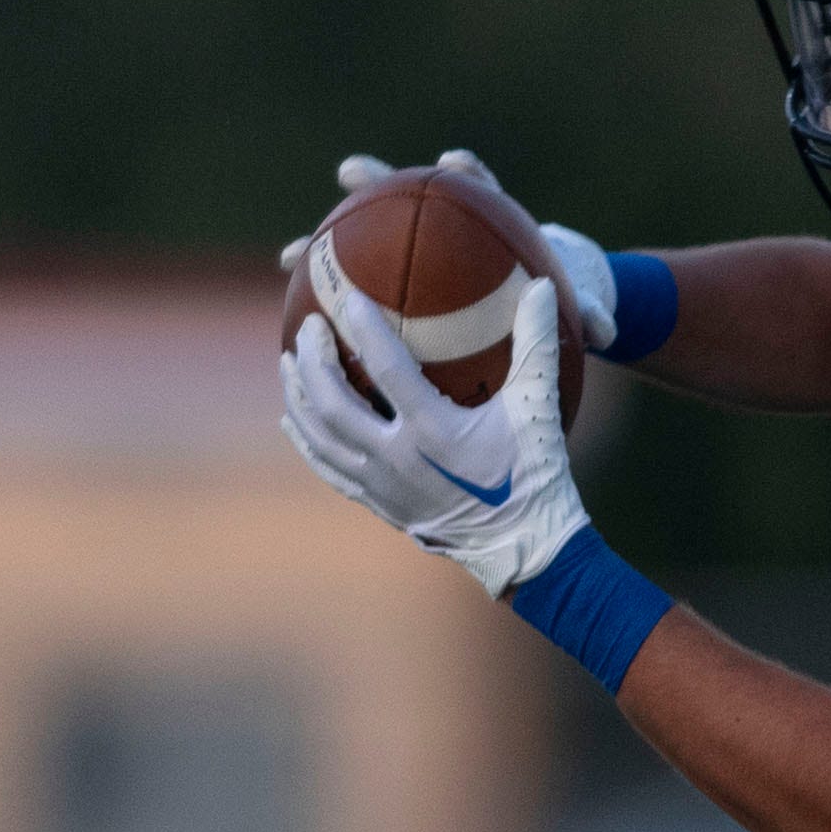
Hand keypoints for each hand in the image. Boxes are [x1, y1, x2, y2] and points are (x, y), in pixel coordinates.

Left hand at [278, 243, 592, 599]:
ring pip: (320, 438)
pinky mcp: (377, 503)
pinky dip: (305, 441)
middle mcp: (397, 458)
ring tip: (288, 361)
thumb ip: (537, 343)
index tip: (347, 297)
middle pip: (333, 404)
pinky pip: (327, 469)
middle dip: (313, 361)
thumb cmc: (534, 471)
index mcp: (433, 430)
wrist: (524, 546)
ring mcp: (381, 484)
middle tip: (308, 326)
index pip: (386, 368)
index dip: (363, 328)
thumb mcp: (537, 406)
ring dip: (299, 397)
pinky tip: (292, 420)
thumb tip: (542, 285)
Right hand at [318, 146, 619, 357]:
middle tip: (349, 172)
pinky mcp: (403, 290)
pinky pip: (365, 299)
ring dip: (330, 246)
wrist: (550, 309)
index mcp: (496, 224)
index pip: (481, 187)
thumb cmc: (567, 299)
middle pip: (409, 199)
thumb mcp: (580, 308)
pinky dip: (337, 309)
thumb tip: (606, 328)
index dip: (469, 173)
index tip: (453, 161)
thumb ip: (591, 312)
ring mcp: (420, 257)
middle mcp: (451, 232)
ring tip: (294, 253)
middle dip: (379, 183)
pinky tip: (304, 330)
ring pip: (369, 245)